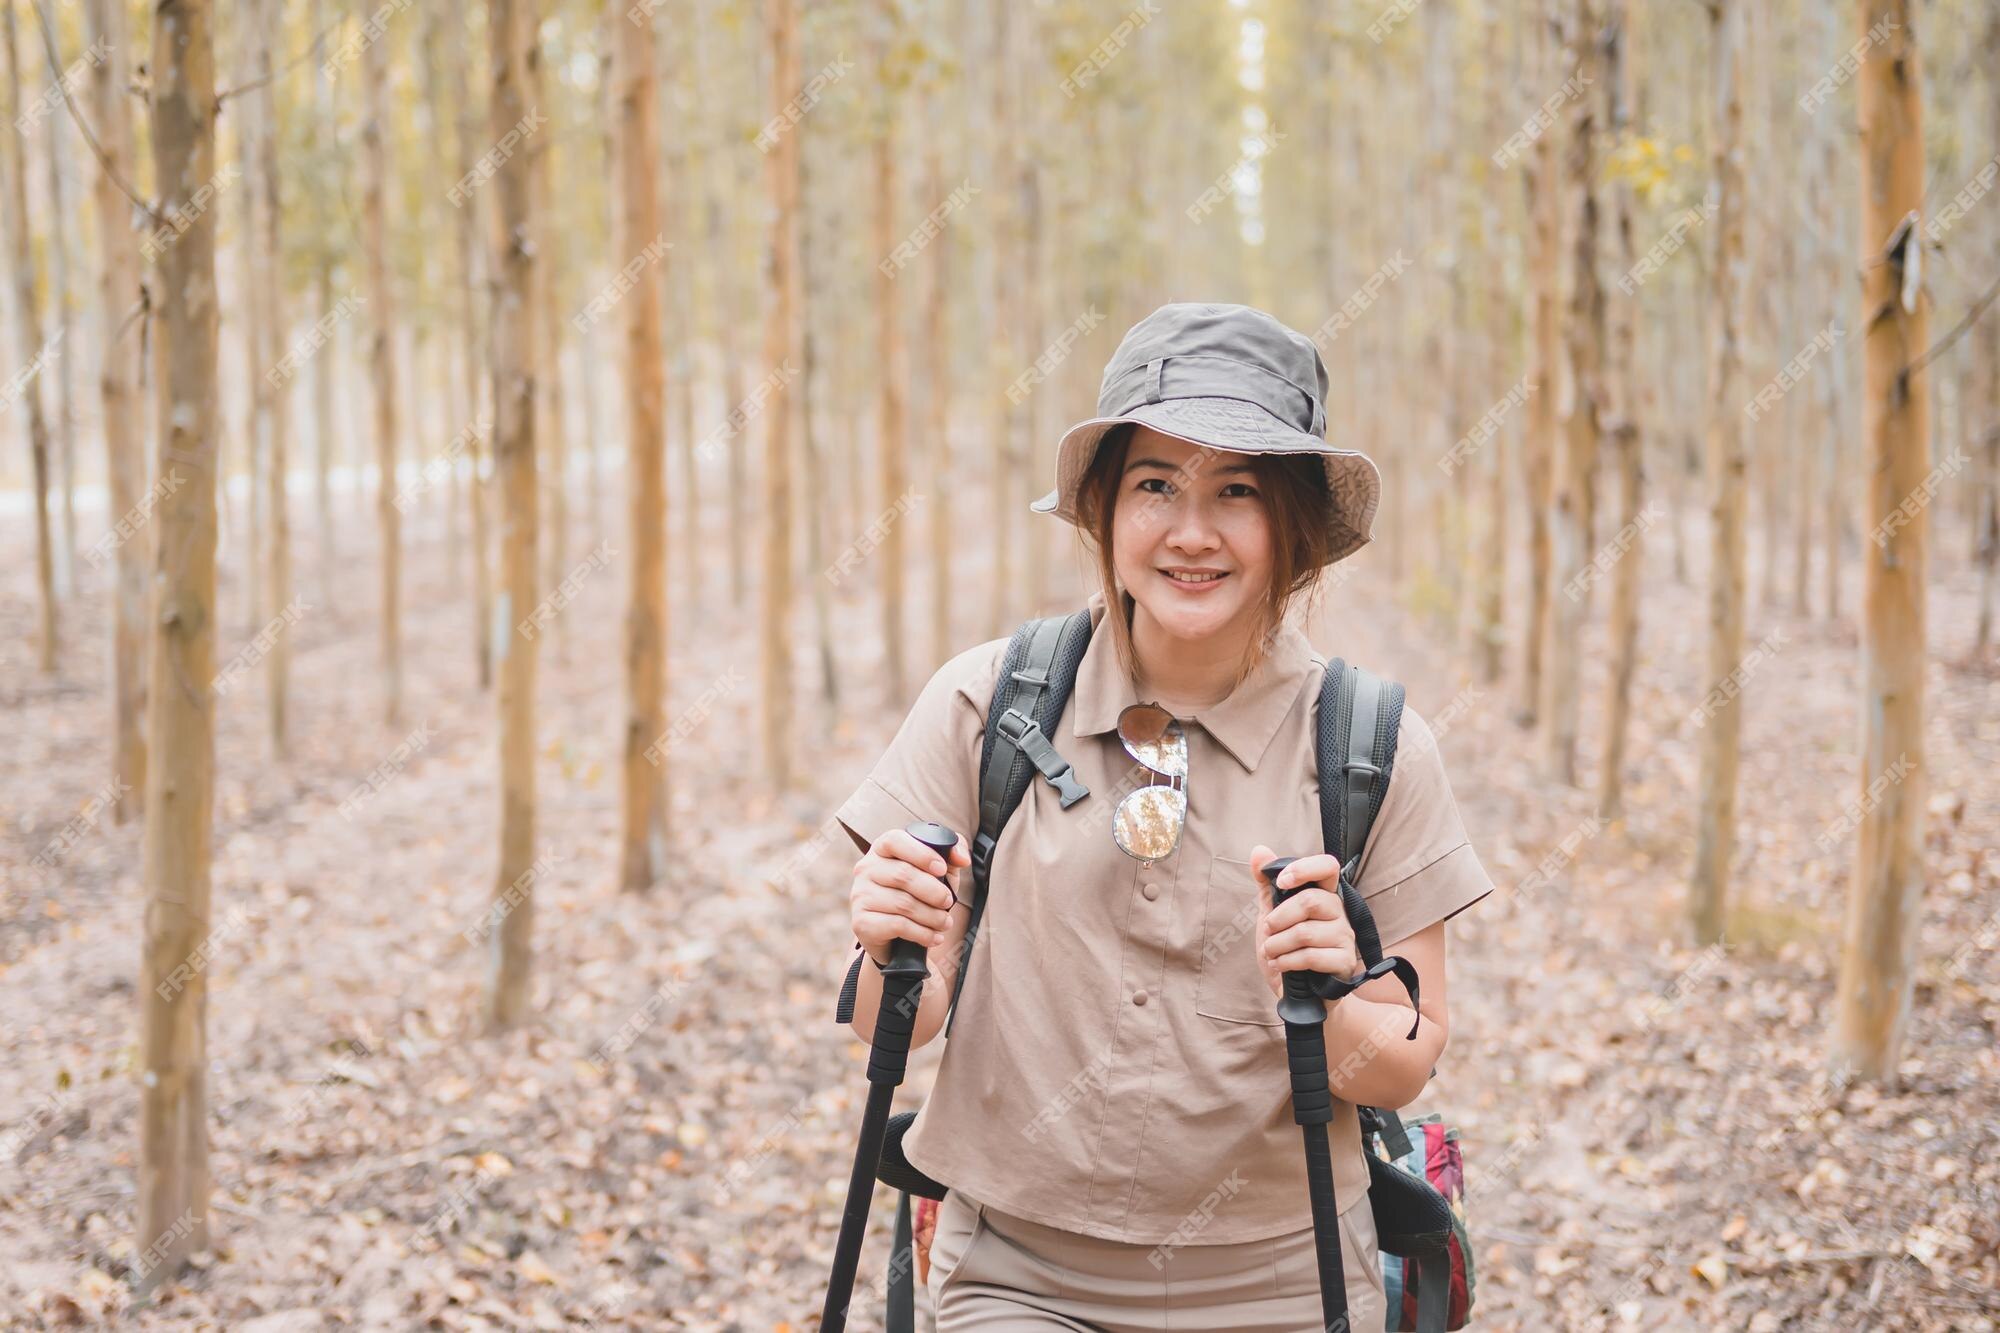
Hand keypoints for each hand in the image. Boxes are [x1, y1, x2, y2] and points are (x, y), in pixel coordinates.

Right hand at [850, 826, 968, 965]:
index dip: (921, 853)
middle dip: (933, 891)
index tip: (941, 869)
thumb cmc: (918, 894)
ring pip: (902, 903)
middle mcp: (866, 868)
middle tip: (949, 902)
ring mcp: (860, 895)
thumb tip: (962, 858)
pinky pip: (897, 925)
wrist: (896, 936)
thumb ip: (951, 854)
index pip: (895, 841)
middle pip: (902, 875)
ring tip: (945, 923)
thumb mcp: (938, 871)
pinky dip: (922, 933)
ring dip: (932, 916)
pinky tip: (934, 937)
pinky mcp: (861, 922)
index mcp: (882, 849)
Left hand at [1249, 845, 1357, 1000]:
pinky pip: (1310, 956)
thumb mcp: (1271, 914)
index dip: (1303, 868)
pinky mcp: (1344, 962)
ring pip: (1305, 932)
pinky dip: (1286, 961)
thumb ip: (1266, 884)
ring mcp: (1345, 937)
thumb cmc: (1288, 949)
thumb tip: (1259, 851)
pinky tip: (1280, 965)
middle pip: (1310, 901)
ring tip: (1271, 952)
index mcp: (1324, 895)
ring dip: (1277, 944)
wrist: (1298, 993)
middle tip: (1268, 930)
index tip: (1280, 882)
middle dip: (1278, 918)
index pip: (1327, 867)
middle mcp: (1340, 912)